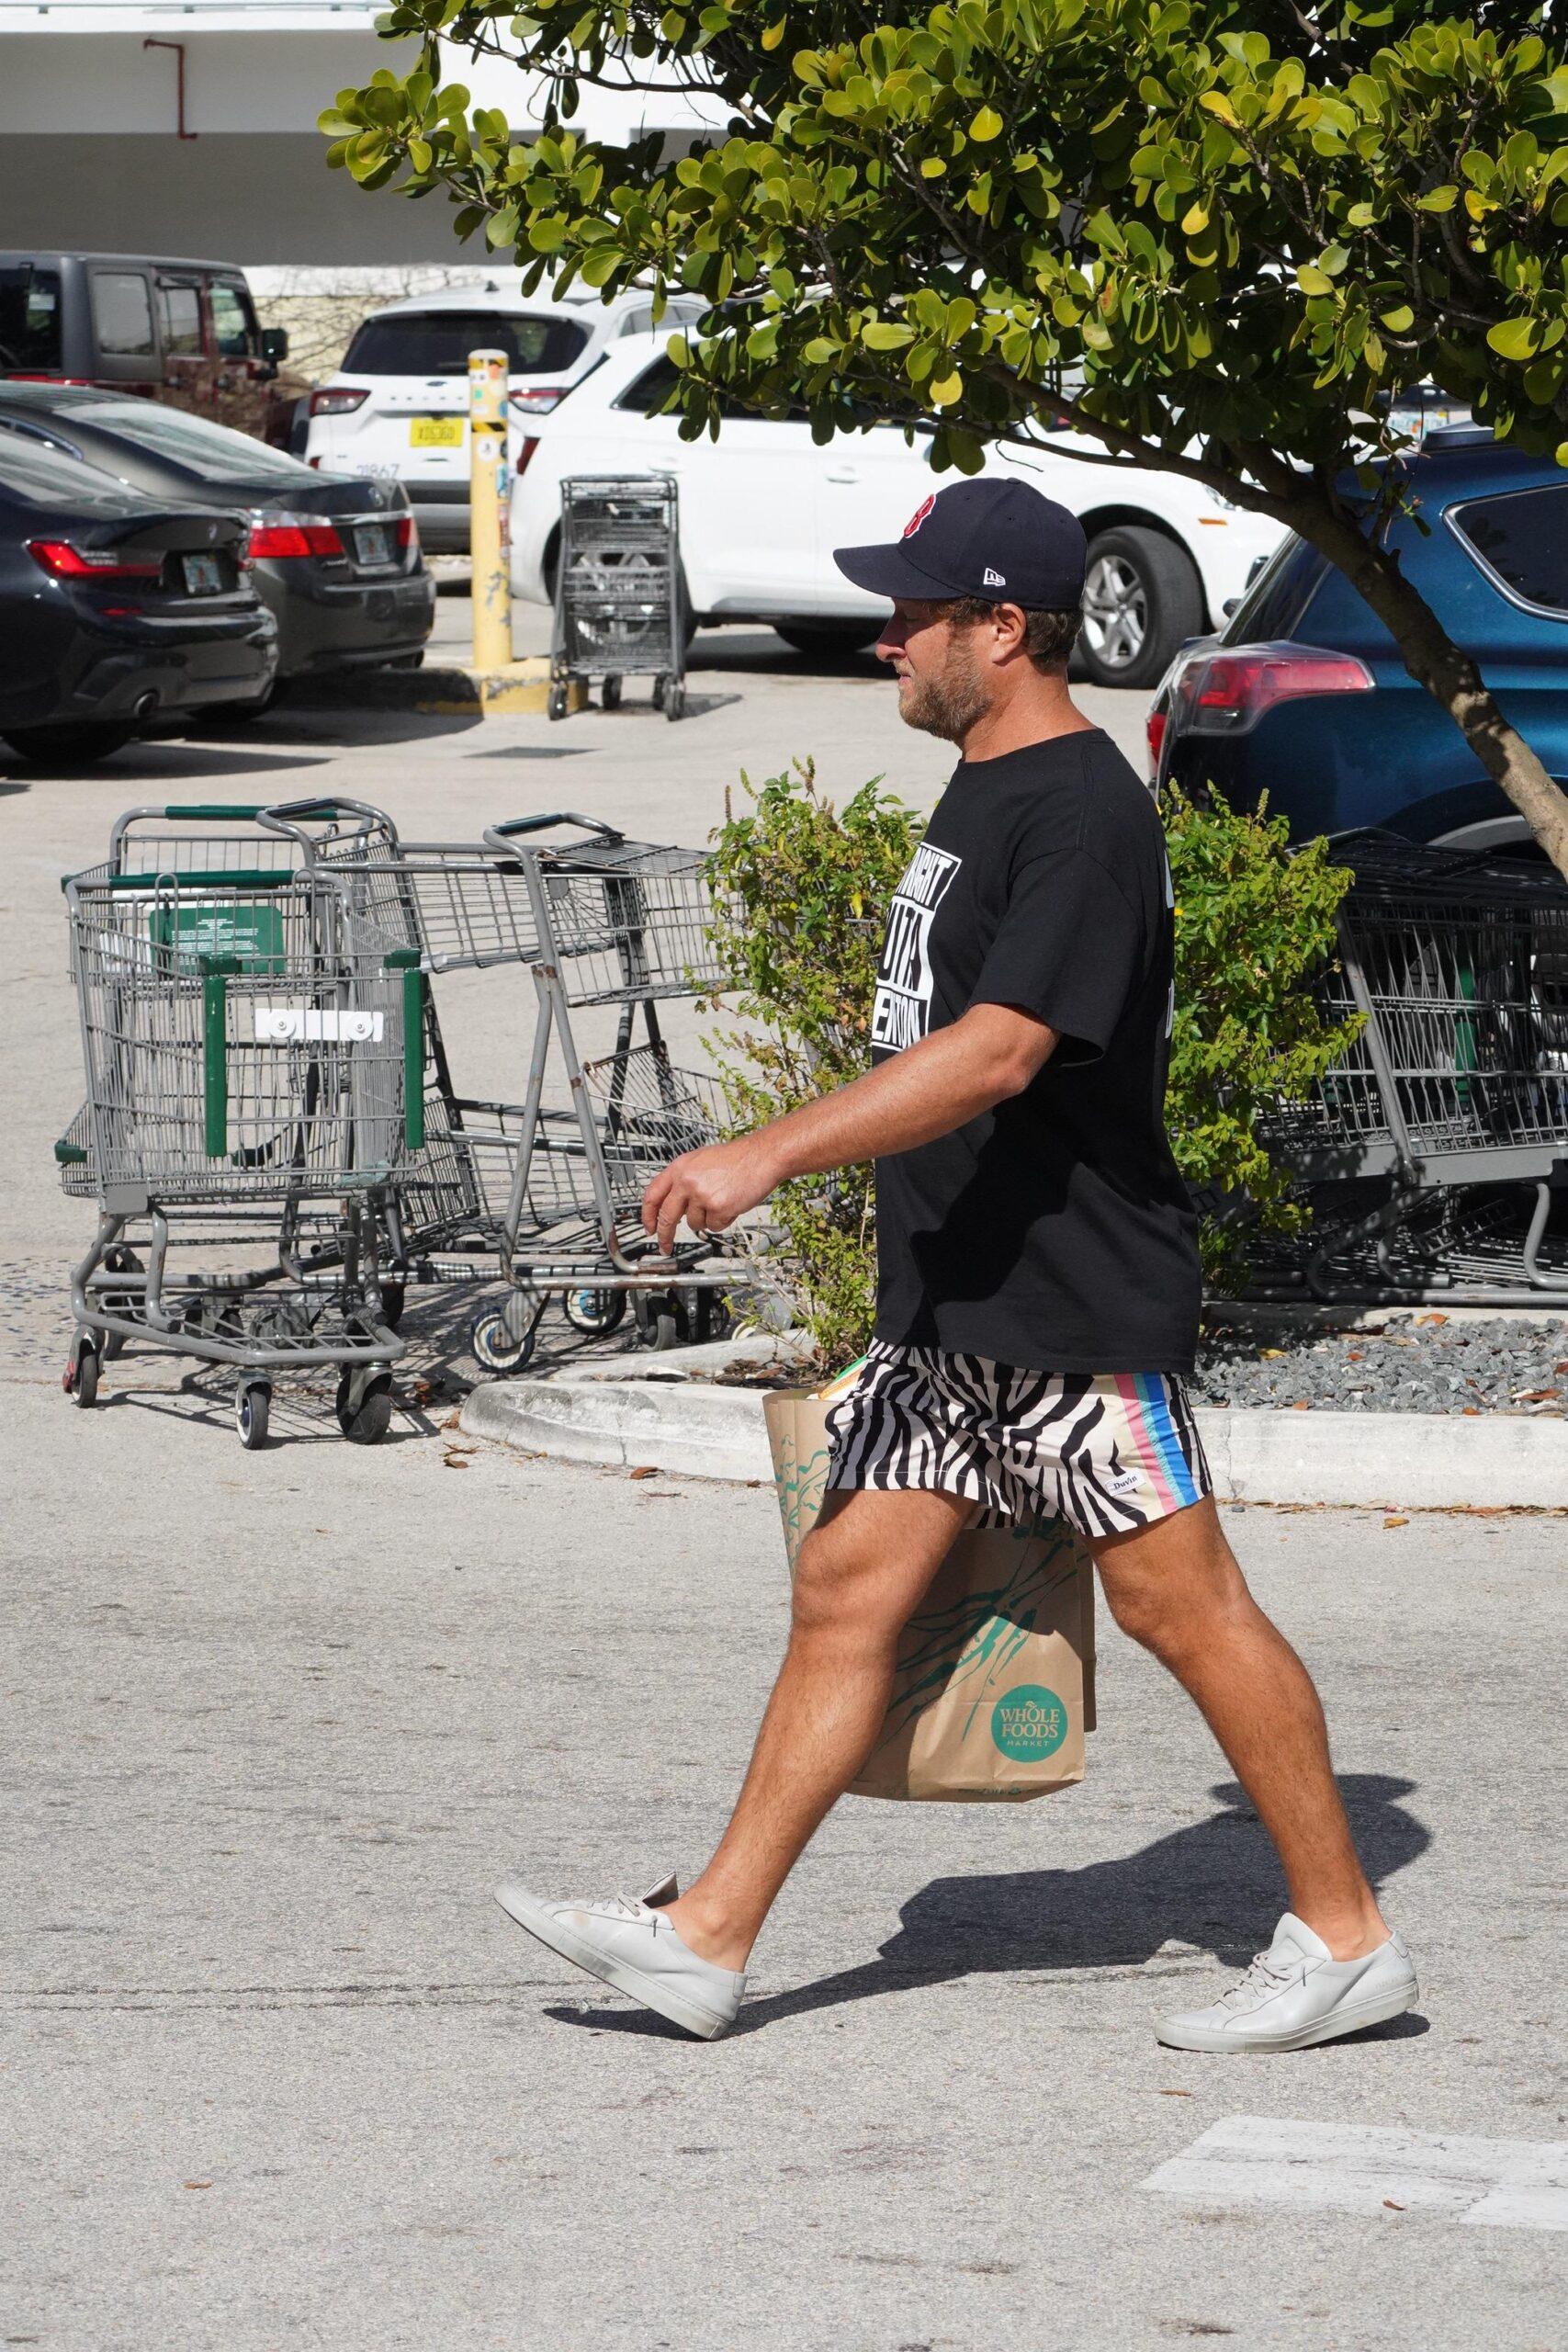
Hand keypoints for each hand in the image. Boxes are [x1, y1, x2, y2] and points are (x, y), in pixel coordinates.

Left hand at [641, 1134, 779, 1253]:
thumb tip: (673, 1205)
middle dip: (665, 1236)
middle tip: (664, 1246)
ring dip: (707, 1219)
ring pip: (694, 1224)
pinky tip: (732, 1204)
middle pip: (667, 1216)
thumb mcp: (701, 1161)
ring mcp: (701, 1195)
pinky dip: (723, 1220)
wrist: (761, 1156)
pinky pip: (714, 1226)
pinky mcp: (717, 1207)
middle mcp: (686, 1181)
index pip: (652, 1195)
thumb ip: (684, 1181)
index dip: (647, 1215)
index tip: (649, 1227)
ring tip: (722, 1201)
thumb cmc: (736, 1159)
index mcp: (679, 1168)